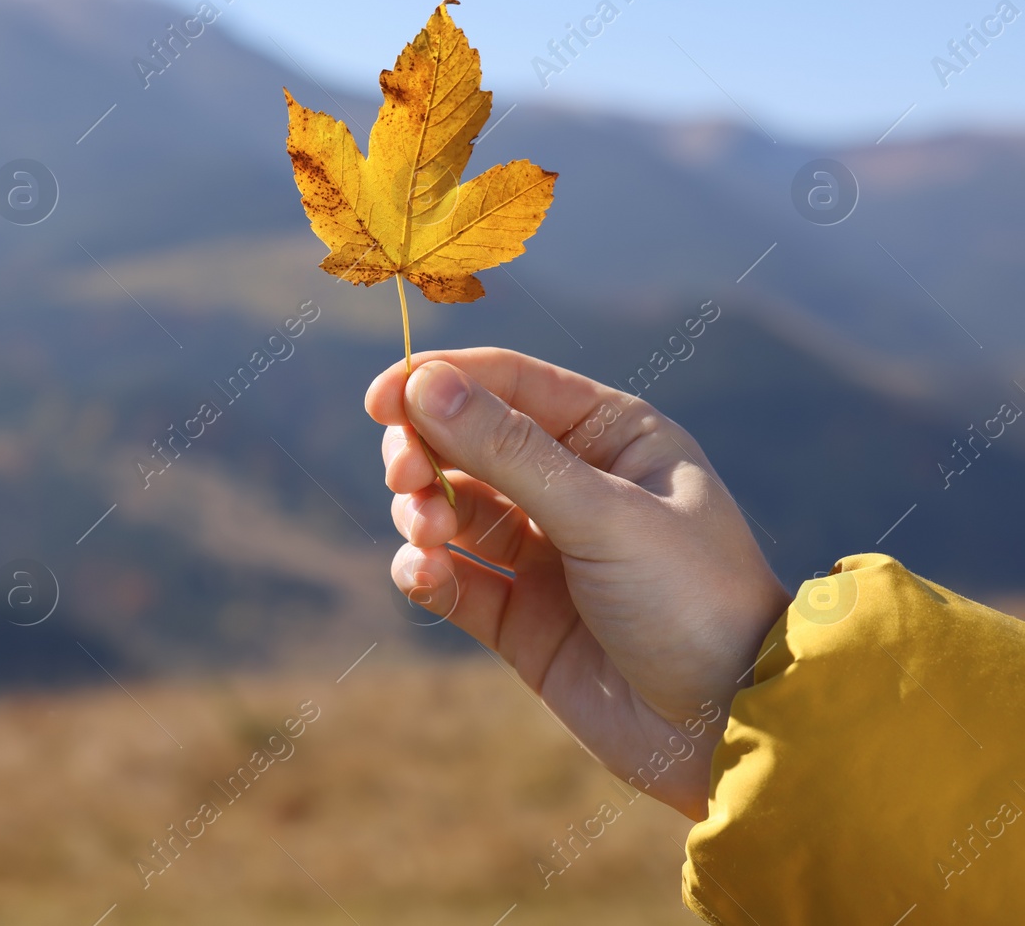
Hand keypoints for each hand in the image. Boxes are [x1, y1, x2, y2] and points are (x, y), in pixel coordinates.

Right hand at [366, 348, 790, 819]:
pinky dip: (425, 570)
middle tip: (407, 480)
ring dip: (423, 513)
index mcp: (611, 435)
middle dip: (424, 453)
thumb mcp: (602, 513)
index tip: (380, 399)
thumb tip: (422, 383)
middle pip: (464, 441)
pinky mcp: (519, 616)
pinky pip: (450, 575)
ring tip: (431, 535)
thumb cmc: (691, 600)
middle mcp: (572, 483)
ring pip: (449, 507)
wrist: (731, 728)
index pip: (507, 383)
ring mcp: (543, 551)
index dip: (438, 382)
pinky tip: (426, 575)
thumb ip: (507, 449)